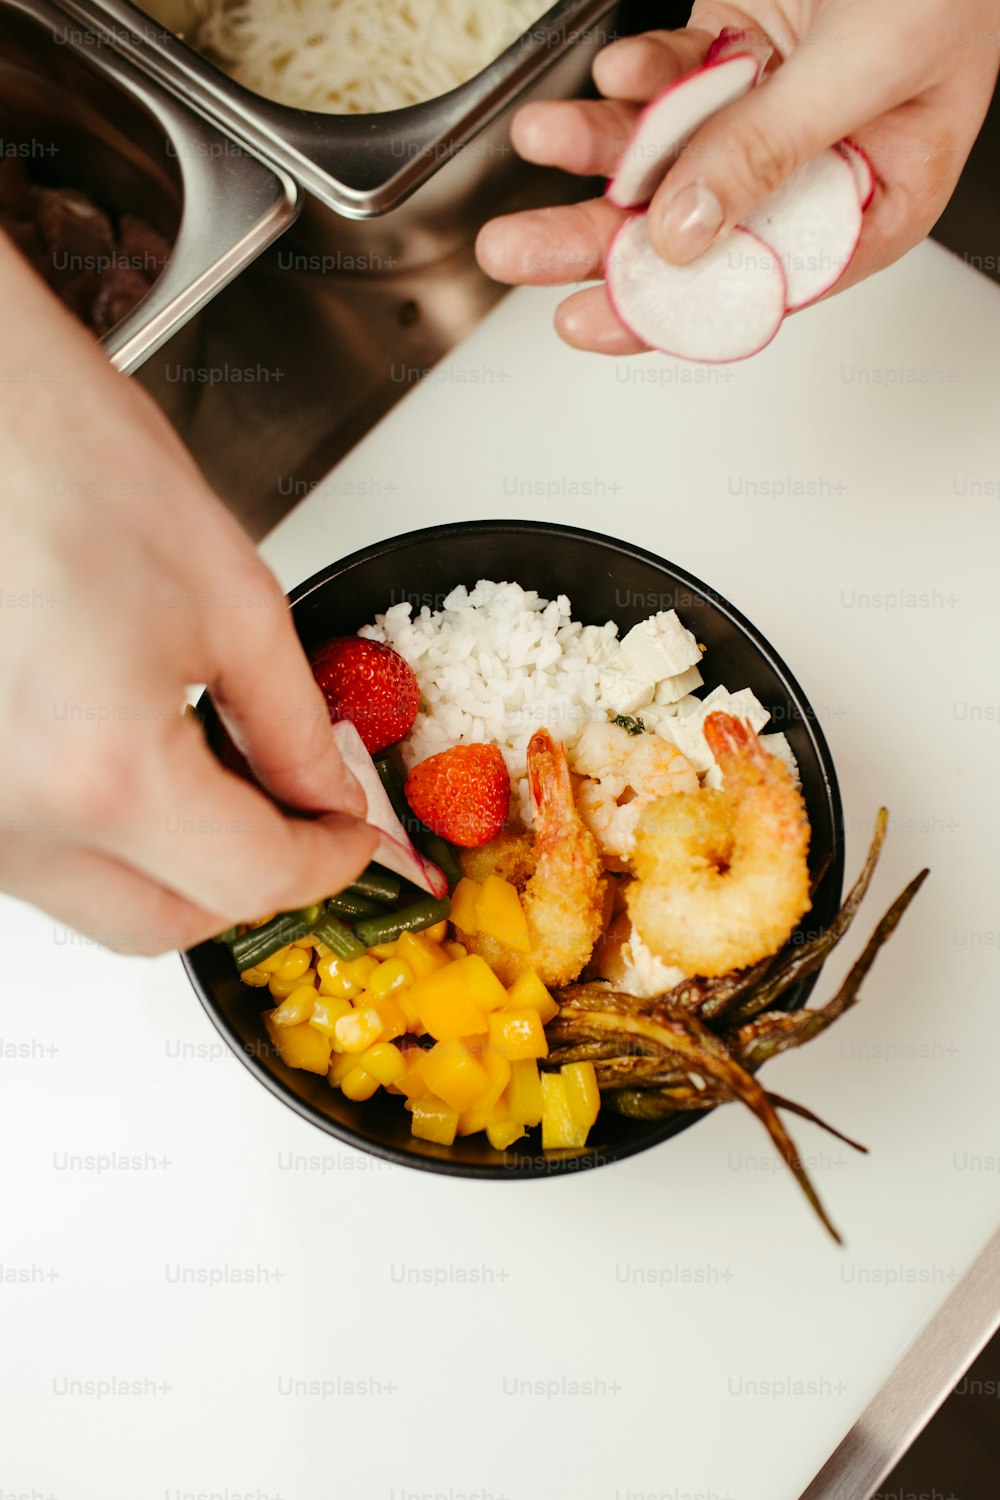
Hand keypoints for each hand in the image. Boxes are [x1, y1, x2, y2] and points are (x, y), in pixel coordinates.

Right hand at [0, 234, 376, 953]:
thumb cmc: (62, 459)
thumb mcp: (229, 599)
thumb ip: (296, 729)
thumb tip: (333, 803)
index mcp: (101, 771)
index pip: (250, 881)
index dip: (329, 863)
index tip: (358, 836)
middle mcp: (11, 821)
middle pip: (167, 924)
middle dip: (253, 882)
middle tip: (305, 818)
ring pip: (101, 903)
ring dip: (181, 865)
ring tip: (227, 775)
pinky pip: (47, 859)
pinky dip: (112, 837)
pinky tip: (146, 765)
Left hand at [476, 0, 999, 351]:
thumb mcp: (871, 65)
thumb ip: (772, 147)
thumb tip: (683, 229)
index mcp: (871, 202)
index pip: (756, 283)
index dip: (669, 309)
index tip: (594, 318)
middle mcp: (812, 167)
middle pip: (687, 229)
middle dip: (597, 238)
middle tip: (520, 252)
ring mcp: (767, 107)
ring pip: (662, 156)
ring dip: (594, 151)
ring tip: (540, 139)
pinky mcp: (735, 49)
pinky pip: (669, 79)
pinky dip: (635, 78)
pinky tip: (617, 71)